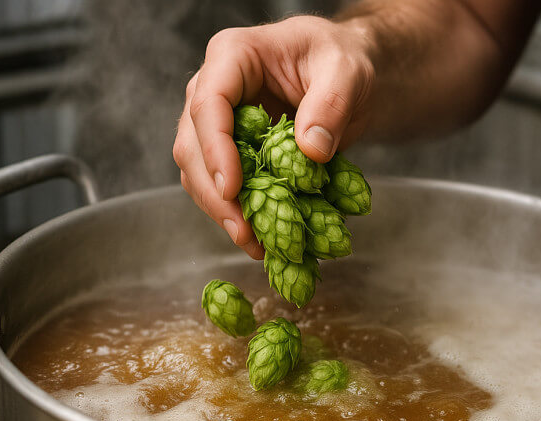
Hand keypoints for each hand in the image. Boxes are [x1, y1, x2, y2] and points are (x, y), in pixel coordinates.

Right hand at [173, 16, 373, 258]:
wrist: (346, 76)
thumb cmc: (342, 60)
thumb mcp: (347, 71)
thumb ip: (331, 104)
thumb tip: (310, 151)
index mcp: (233, 56)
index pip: (209, 103)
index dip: (215, 149)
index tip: (233, 188)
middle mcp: (214, 89)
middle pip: (193, 144)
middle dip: (215, 193)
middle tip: (244, 230)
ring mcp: (219, 123)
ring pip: (200, 172)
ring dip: (223, 211)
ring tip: (255, 244)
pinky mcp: (232, 152)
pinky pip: (223, 186)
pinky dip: (239, 213)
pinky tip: (261, 237)